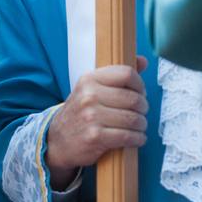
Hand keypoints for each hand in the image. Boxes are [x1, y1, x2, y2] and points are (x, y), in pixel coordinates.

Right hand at [45, 57, 148, 188]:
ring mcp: (91, 116)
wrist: (58, 140)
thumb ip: (117, 75)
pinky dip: (137, 139)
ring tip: (140, 126)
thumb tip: (143, 61)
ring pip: (133, 119)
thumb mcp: (91, 89)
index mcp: (89, 79)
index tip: (141, 92)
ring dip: (142, 125)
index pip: (126, 74)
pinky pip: (127, 136)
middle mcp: (89, 95)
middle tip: (142, 112)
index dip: (140, 84)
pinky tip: (137, 138)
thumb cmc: (79, 113)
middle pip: (133, 98)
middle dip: (143, 108)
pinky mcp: (95, 136)